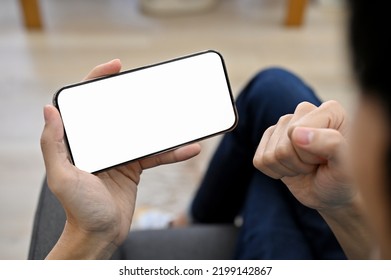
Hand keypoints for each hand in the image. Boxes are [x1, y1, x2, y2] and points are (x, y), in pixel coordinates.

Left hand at [41, 59, 200, 258]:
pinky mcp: (135, 166)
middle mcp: (99, 142)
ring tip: (178, 112)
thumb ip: (54, 144)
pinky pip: (157, 154)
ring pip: (142, 130)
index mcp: (80, 140)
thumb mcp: (63, 178)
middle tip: (149, 82)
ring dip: (160, 123)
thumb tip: (49, 108)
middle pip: (118, 111)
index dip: (97, 80)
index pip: (87, 103)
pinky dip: (173, 151)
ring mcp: (119, 153)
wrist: (101, 234)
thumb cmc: (79, 210)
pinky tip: (190, 147)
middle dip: (132, 95)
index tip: (116, 67)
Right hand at [253, 100, 353, 211]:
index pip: (296, 131)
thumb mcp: (346, 167)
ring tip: (307, 167)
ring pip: (269, 154)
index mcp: (329, 110)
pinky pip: (259, 160)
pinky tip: (292, 169)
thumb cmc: (345, 179)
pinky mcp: (270, 140)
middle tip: (317, 165)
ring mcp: (285, 125)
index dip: (309, 154)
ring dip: (288, 169)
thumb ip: (331, 144)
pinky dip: (275, 172)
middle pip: (282, 145)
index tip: (328, 159)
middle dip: (299, 163)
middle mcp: (304, 112)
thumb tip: (296, 134)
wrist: (333, 193)